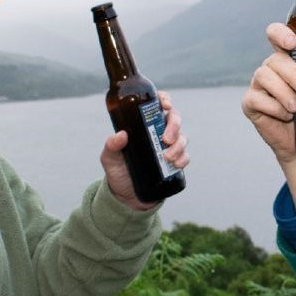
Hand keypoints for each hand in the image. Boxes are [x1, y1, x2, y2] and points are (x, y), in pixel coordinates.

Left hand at [100, 91, 189, 210]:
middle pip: (174, 118)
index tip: (165, 105)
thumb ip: (111, 146)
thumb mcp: (109, 158)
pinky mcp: (175, 162)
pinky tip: (176, 164)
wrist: (127, 196)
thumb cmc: (118, 171)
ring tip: (167, 157)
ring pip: (182, 137)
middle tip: (166, 139)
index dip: (165, 100)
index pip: (157, 105)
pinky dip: (183, 158)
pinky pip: (185, 156)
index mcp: (143, 125)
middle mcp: (158, 132)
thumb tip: (121, 135)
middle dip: (174, 125)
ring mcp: (168, 147)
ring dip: (179, 145)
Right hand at [241, 23, 295, 165]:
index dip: (280, 33)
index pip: (276, 35)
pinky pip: (256, 99)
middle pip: (275, 59)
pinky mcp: (251, 104)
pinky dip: (273, 107)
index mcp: (288, 58)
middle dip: (293, 74)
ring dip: (283, 92)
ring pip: (264, 76)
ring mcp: (259, 85)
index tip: (294, 43)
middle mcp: (271, 67)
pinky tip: (286, 116)